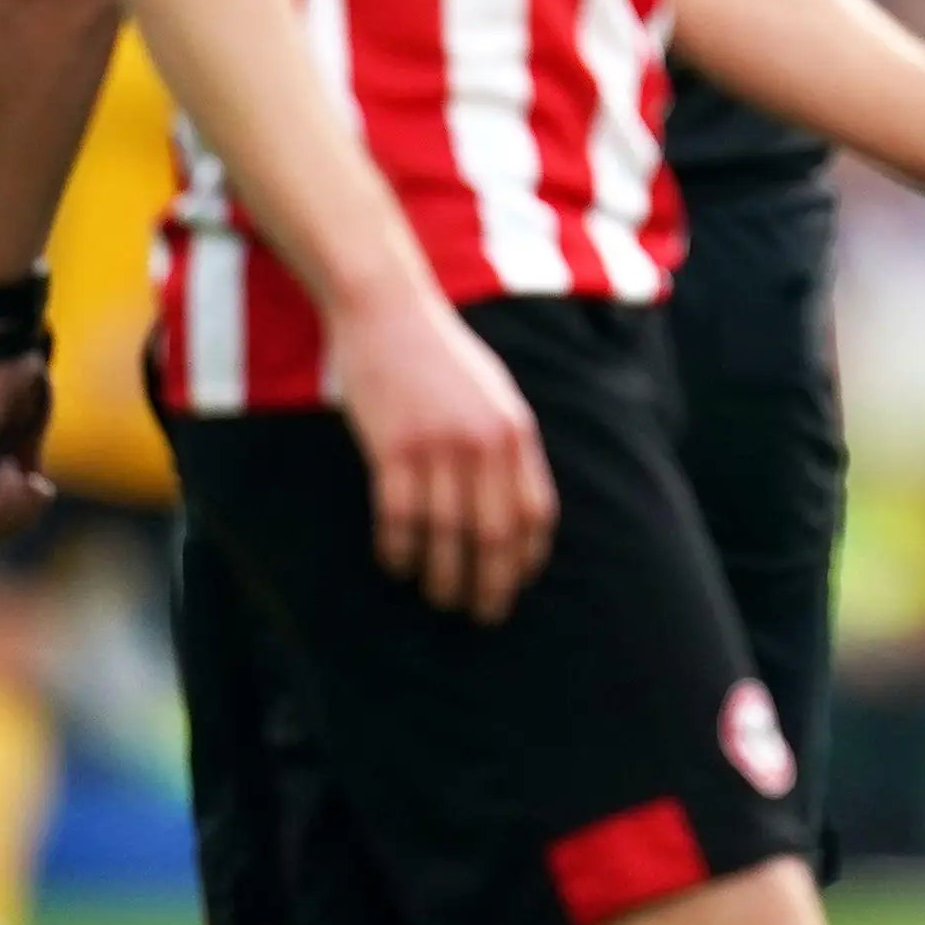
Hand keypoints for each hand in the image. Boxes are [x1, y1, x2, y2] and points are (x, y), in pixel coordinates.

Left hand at [0, 355, 56, 547]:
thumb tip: (32, 492)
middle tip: (38, 485)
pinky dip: (2, 501)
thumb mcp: (25, 432)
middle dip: (18, 519)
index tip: (41, 483)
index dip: (18, 515)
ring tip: (24, 475)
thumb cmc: (13, 375)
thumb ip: (22, 465)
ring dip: (12, 512)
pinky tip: (10, 468)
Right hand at [329, 288, 556, 622]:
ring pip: (446, 536)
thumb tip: (518, 506)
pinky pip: (399, 518)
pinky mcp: (393, 447)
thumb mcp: (493, 393)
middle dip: (492, 585)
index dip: (528, 558)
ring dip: (442, 578)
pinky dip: (398, 550)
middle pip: (496, 536)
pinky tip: (396, 564)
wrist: (388, 309)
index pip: (536, 513)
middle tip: (482, 615)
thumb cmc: (440, 355)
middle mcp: (484, 442)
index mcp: (516, 430)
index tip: (516, 584)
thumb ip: (507, 444)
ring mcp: (438, 445)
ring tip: (438, 598)